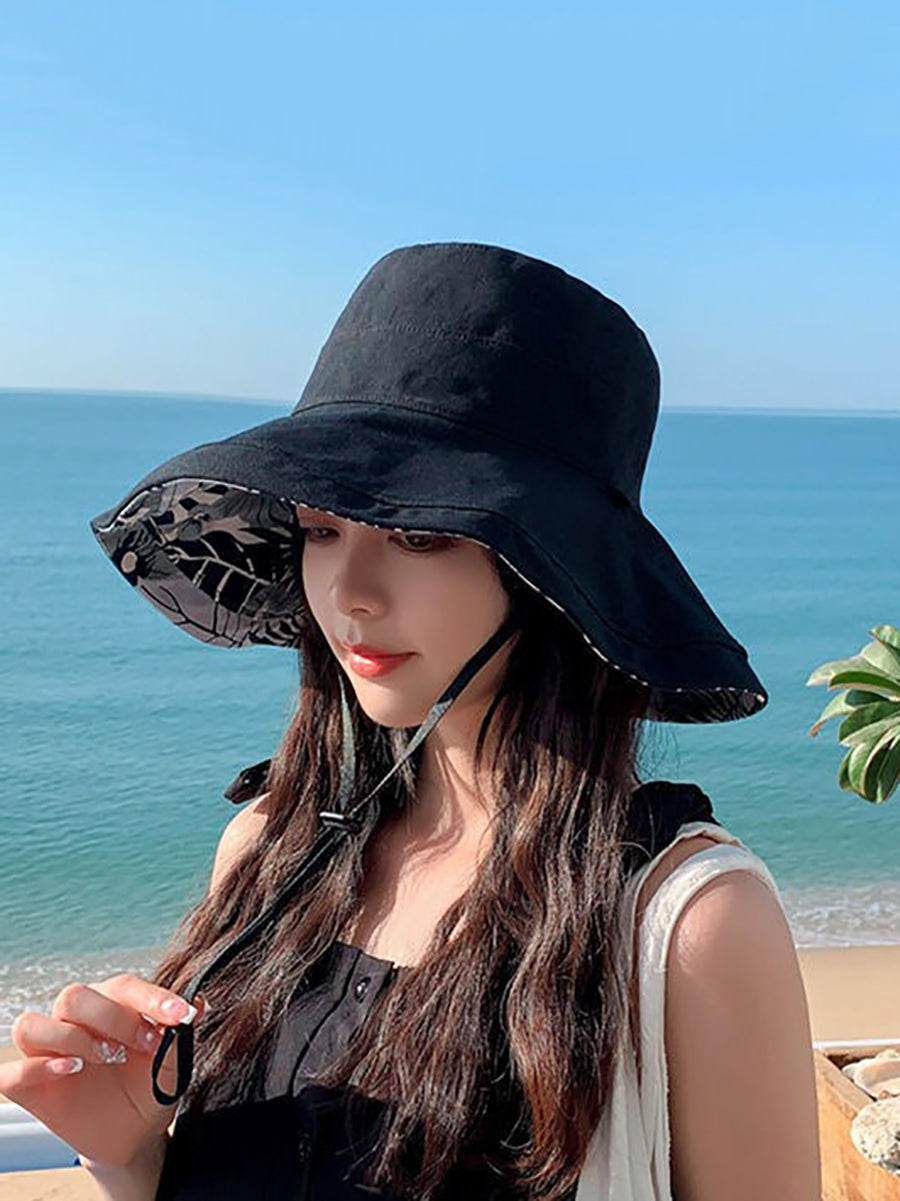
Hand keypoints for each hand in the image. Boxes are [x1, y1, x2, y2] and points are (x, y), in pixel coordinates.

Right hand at [1, 973, 207, 1166]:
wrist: (135, 1134)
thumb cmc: (150, 1087)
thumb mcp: (171, 1064)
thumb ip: (179, 1033)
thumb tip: (198, 1001)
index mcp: (111, 1005)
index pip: (123, 986)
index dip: (151, 997)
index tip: (180, 1014)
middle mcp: (75, 1021)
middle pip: (74, 996)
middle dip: (113, 1017)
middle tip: (144, 1043)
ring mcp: (48, 1052)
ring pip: (32, 1024)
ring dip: (70, 1037)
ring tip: (105, 1057)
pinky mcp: (27, 1086)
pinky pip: (11, 1071)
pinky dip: (36, 1067)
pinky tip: (71, 1070)